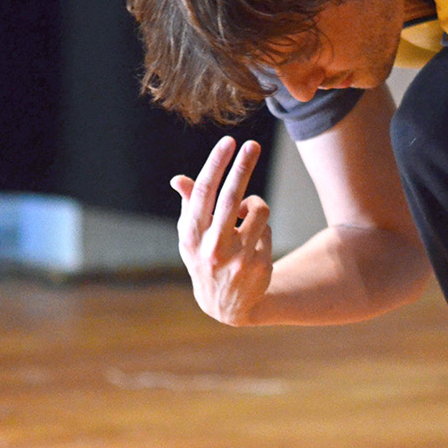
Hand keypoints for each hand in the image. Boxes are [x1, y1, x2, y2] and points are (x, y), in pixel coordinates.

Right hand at [170, 137, 272, 325]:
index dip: (216, 164)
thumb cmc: (206, 259)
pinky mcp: (259, 264)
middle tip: (253, 145)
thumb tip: (178, 179)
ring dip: (256, 207)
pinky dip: (263, 230)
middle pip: (232, 197)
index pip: (203, 193)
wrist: (227, 305)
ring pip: (259, 210)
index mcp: (191, 235)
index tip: (229, 142)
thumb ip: (189, 207)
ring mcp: (237, 257)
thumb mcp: (192, 237)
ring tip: (248, 220)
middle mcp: (211, 246)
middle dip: (243, 167)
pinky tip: (254, 247)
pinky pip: (268, 229)